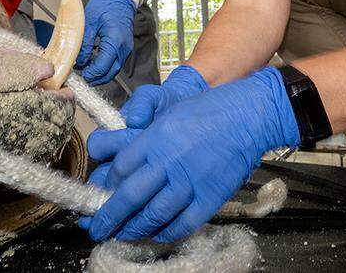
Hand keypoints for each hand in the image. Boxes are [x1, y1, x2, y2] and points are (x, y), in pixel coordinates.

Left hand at [77, 0, 134, 84]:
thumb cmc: (104, 5)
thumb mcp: (89, 23)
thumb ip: (84, 44)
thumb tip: (78, 61)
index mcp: (115, 41)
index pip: (103, 66)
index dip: (90, 73)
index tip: (79, 74)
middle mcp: (124, 48)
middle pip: (110, 73)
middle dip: (95, 78)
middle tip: (80, 77)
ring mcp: (126, 49)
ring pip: (113, 70)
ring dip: (100, 74)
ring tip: (85, 71)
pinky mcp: (125, 48)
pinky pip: (115, 63)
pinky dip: (105, 67)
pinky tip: (93, 64)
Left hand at [83, 66, 299, 242]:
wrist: (248, 115)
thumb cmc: (208, 110)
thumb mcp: (169, 114)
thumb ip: (147, 140)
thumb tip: (127, 166)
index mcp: (155, 137)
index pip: (121, 168)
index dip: (109, 185)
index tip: (103, 194)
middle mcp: (168, 160)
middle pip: (130, 195)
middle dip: (110, 216)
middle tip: (97, 229)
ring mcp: (190, 180)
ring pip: (154, 214)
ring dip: (134, 229)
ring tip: (122, 236)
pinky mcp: (210, 196)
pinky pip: (183, 223)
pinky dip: (167, 233)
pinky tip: (157, 235)